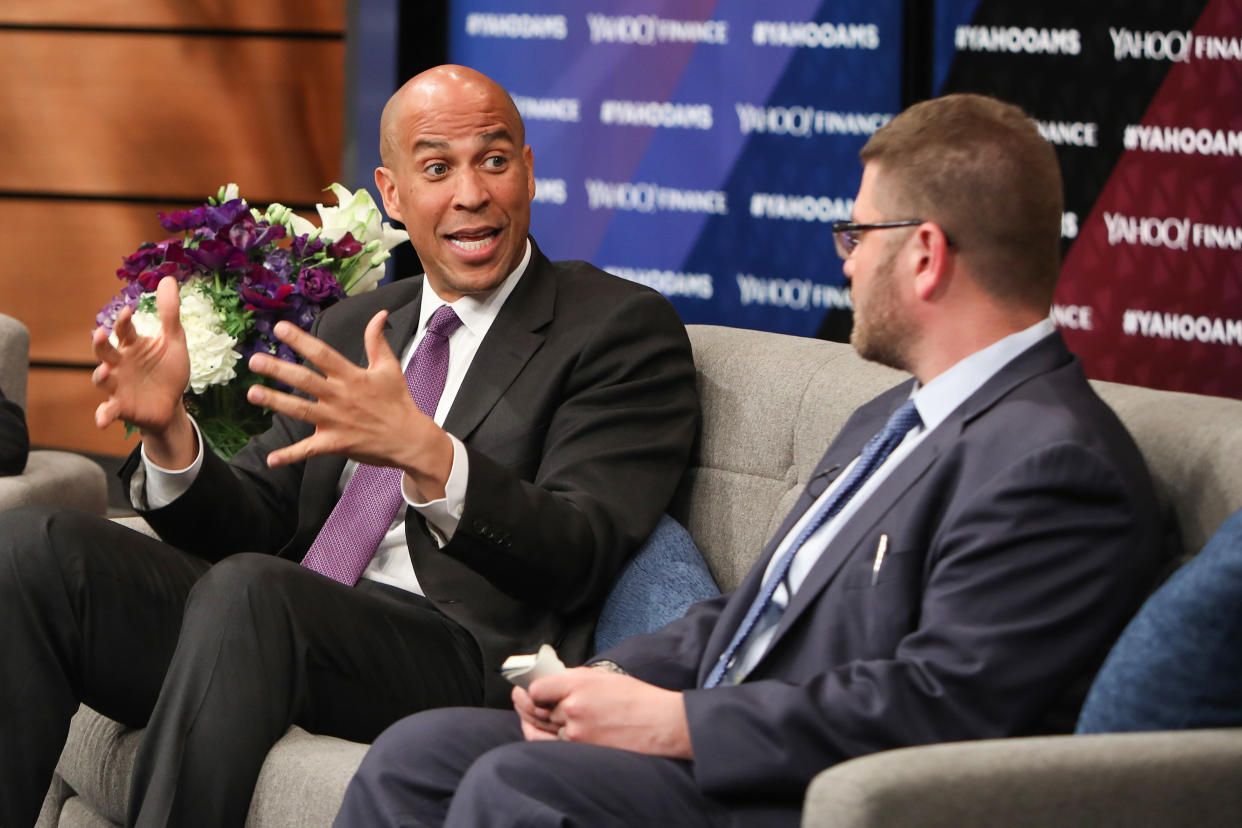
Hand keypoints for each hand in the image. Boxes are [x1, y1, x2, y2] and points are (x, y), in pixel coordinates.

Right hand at [92, 276, 195, 465]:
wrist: (172, 403)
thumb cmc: (168, 369)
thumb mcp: (173, 341)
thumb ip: (169, 313)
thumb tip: (169, 278)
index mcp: (132, 345)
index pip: (124, 330)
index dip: (124, 321)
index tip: (129, 311)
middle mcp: (120, 363)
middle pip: (104, 352)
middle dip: (100, 344)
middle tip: (100, 334)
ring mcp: (118, 385)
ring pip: (102, 379)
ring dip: (100, 375)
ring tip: (104, 372)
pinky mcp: (121, 406)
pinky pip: (108, 411)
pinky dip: (103, 415)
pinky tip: (103, 420)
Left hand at [246, 312, 453, 496]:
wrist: (410, 439)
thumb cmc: (398, 402)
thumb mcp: (389, 368)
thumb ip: (377, 341)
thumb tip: (379, 314)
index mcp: (352, 377)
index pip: (322, 354)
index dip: (300, 340)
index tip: (280, 328)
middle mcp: (340, 397)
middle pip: (304, 381)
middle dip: (278, 370)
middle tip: (254, 361)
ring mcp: (336, 421)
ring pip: (300, 411)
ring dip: (275, 402)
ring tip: (252, 393)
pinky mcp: (335, 443)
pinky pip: (309, 450)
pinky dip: (290, 456)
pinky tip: (271, 459)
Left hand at [512, 668, 692, 758]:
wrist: (661, 724)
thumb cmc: (637, 699)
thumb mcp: (605, 677)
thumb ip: (575, 679)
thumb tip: (552, 682)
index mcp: (580, 682)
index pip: (537, 687)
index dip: (531, 688)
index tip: (529, 687)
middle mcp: (573, 706)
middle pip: (535, 708)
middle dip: (525, 703)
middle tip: (518, 697)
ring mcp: (576, 731)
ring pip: (541, 727)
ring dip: (533, 720)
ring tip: (526, 712)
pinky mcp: (582, 749)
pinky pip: (551, 744)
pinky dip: (543, 737)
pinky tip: (537, 730)